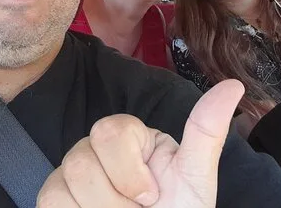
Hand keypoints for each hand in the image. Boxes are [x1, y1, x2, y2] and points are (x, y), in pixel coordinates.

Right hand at [37, 79, 244, 206]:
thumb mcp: (195, 181)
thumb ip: (206, 133)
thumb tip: (233, 85)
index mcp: (131, 140)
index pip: (110, 132)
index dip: (130, 173)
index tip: (152, 198)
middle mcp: (96, 151)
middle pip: (81, 160)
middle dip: (115, 203)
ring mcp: (70, 176)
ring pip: (59, 185)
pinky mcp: (54, 200)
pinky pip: (47, 203)